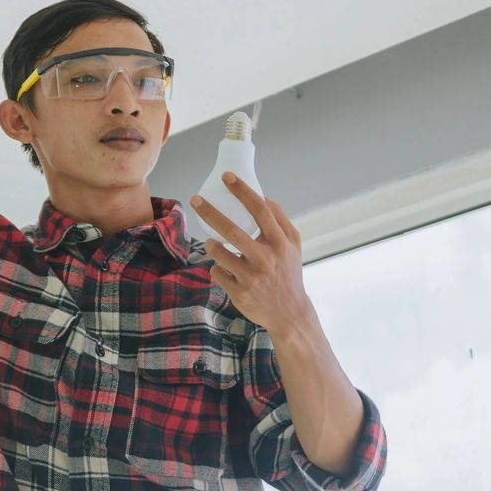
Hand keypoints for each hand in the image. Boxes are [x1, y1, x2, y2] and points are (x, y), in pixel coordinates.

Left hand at [192, 176, 312, 337]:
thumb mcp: (294, 246)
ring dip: (211, 244)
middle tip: (196, 199)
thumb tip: (263, 196)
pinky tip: (226, 270)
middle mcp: (266, 259)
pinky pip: (217, 272)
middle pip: (232, 229)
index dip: (242, 191)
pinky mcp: (240, 293)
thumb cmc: (288, 272)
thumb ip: (281, 220)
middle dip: (210, 212)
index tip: (227, 177)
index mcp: (281, 243)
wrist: (290, 313)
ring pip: (218, 252)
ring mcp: (251, 277)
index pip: (261, 210)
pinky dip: (218, 267)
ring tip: (213, 243)